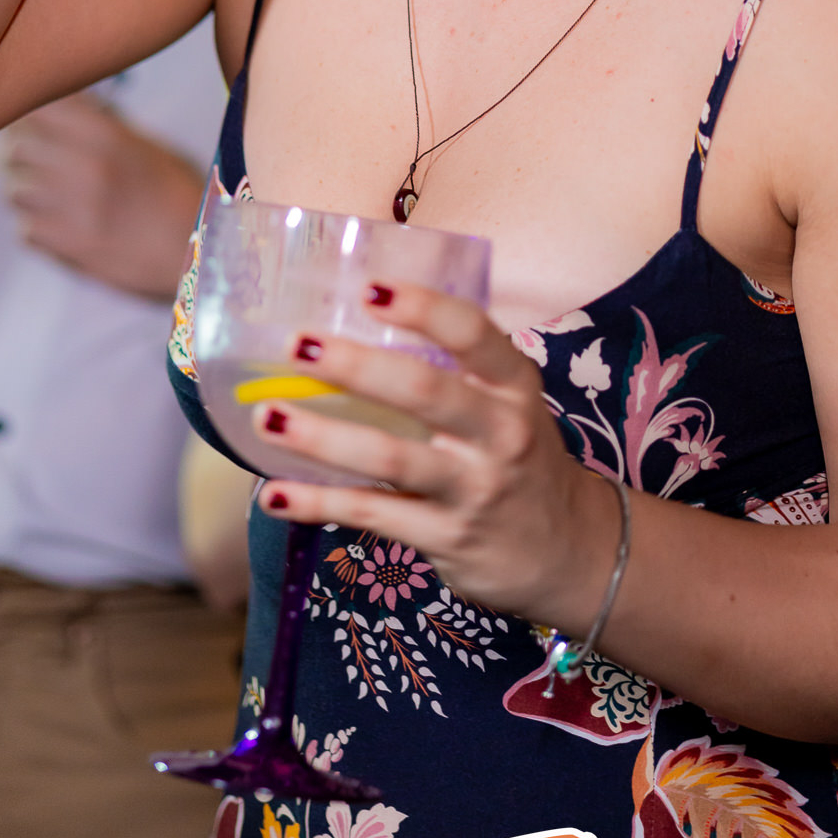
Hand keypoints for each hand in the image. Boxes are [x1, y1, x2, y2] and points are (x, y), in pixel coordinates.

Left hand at [0, 94, 204, 298]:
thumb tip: (62, 106)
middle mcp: (85, 165)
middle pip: (15, 148)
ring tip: (44, 196)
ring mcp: (75, 208)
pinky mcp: (72, 246)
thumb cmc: (178, 195)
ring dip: (25, 192)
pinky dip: (35, 228)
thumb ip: (102, 127)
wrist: (200, 251)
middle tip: (31, 162)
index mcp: (105, 134)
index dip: (28, 116)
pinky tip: (57, 226)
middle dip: (19, 154)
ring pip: (14, 190)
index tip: (32, 124)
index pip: (37, 108)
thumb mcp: (146, 148)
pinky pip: (26, 230)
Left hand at [248, 280, 621, 632]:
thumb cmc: (517, 454)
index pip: (473, 334)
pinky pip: (373, 516)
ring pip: (390, 458)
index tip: (369, 287)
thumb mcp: (506, 402)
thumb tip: (353, 318)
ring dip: (322, 437)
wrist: (569, 550)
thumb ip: (451, 367)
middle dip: (355, 367)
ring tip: (268, 416)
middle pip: (424, 392)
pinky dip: (319, 505)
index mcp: (513, 385)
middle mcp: (500, 433)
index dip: (422, 308)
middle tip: (298, 345)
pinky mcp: (447, 538)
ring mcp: (474, 489)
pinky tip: (274, 495)